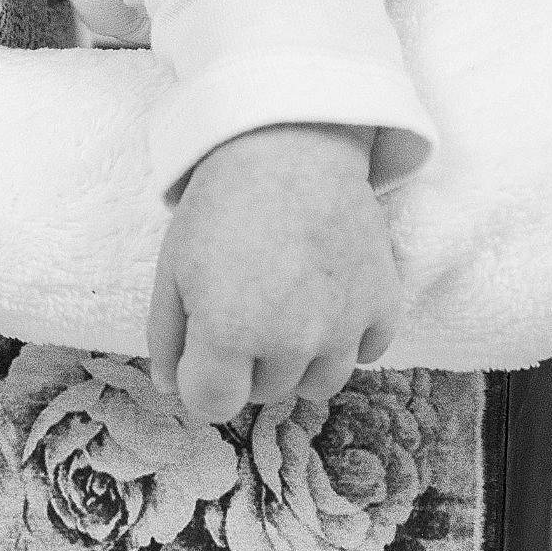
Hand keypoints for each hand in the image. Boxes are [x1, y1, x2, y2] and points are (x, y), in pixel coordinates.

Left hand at [148, 124, 401, 423]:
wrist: (290, 145)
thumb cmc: (221, 205)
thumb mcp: (172, 268)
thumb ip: (167, 337)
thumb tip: (169, 388)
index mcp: (230, 333)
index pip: (212, 405)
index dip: (200, 379)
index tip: (202, 348)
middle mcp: (292, 340)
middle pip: (264, 393)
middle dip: (247, 362)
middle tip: (242, 304)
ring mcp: (344, 326)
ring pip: (317, 384)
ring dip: (296, 359)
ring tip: (283, 304)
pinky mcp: (384, 305)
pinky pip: (364, 353)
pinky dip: (345, 336)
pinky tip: (324, 296)